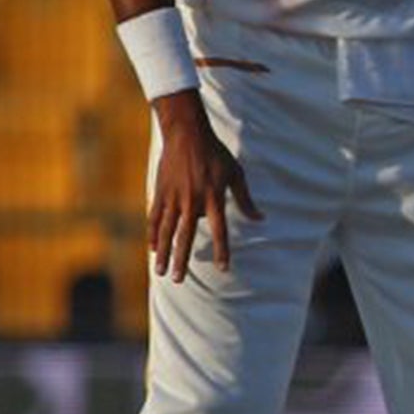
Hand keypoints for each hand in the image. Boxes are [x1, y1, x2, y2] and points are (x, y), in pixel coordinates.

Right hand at [149, 90, 260, 280]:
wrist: (187, 135)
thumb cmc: (216, 155)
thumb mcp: (236, 174)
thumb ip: (246, 199)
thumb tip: (261, 218)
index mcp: (214, 198)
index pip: (220, 230)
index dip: (222, 250)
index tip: (224, 268)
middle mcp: (193, 201)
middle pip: (186, 236)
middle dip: (182, 259)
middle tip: (178, 279)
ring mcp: (174, 197)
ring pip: (167, 231)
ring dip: (164, 252)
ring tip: (160, 271)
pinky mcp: (161, 192)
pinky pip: (155, 217)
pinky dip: (154, 234)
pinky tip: (153, 248)